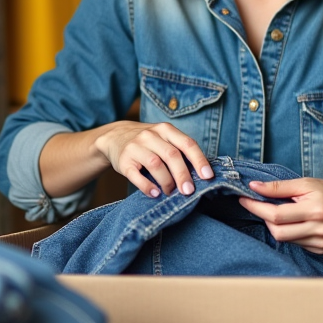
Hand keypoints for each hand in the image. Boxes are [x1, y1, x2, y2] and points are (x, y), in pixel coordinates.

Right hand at [94, 121, 213, 197]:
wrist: (115, 136)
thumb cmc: (148, 143)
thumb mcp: (163, 139)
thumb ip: (179, 152)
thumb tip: (201, 176)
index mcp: (166, 130)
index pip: (187, 143)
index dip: (199, 160)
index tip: (208, 176)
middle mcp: (151, 135)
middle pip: (172, 155)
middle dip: (183, 175)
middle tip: (189, 191)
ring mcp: (136, 146)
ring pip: (155, 164)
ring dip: (167, 182)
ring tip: (171, 193)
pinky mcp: (124, 160)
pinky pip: (136, 175)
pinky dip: (147, 186)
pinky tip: (155, 193)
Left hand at [237, 177, 322, 253]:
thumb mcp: (304, 183)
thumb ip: (278, 187)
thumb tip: (253, 187)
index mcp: (316, 210)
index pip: (277, 214)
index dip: (256, 207)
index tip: (243, 199)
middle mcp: (319, 229)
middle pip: (278, 231)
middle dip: (265, 218)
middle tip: (261, 205)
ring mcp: (320, 242)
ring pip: (284, 238)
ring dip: (276, 226)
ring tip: (283, 213)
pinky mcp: (320, 249)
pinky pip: (294, 243)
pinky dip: (288, 232)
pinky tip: (296, 223)